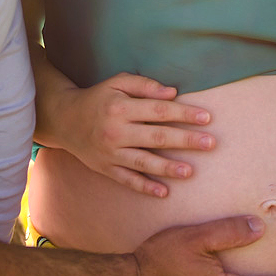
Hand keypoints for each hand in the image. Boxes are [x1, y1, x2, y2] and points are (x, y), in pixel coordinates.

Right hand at [47, 73, 214, 196]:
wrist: (64, 120)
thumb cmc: (98, 98)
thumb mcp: (118, 82)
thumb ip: (145, 85)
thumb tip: (173, 93)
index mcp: (121, 107)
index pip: (159, 111)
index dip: (184, 114)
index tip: (207, 118)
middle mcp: (116, 131)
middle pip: (156, 137)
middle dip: (186, 140)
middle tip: (211, 143)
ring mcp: (110, 152)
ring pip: (144, 161)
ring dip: (168, 168)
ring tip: (190, 172)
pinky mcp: (105, 168)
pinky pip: (127, 179)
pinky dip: (144, 187)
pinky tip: (164, 192)